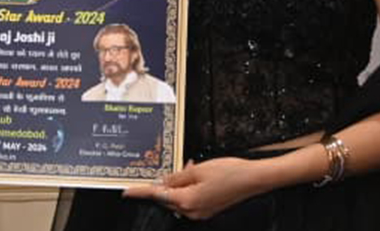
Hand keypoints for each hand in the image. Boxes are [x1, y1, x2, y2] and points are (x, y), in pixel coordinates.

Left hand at [122, 158, 264, 219]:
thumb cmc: (230, 172)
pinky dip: (187, 188)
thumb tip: (162, 183)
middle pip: (166, 198)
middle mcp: (192, 211)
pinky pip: (189, 199)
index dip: (140, 192)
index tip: (126, 192)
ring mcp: (201, 212)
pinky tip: (194, 174)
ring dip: (177, 184)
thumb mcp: (197, 170)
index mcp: (187, 200)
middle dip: (164, 183)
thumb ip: (176, 178)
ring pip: (178, 198)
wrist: (253, 179)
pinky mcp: (208, 210)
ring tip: (189, 168)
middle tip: (166, 169)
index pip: (156, 194)